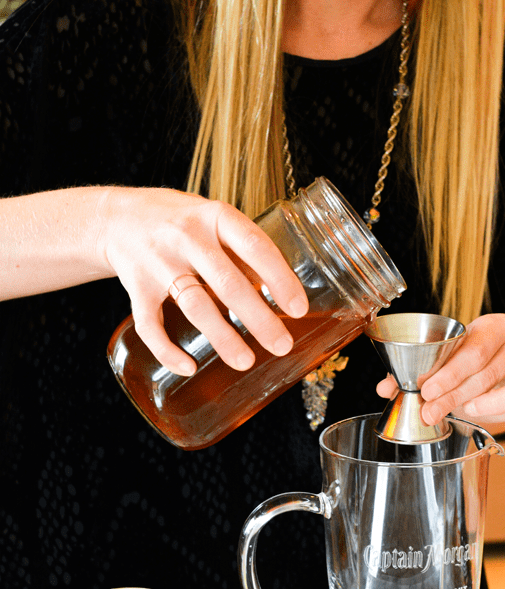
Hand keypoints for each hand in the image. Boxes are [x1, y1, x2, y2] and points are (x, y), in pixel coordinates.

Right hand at [100, 187, 307, 374]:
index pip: (254, 245)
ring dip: (222, 337)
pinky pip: (150, 324)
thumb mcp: (213, 220)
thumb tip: (280, 292)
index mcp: (214, 216)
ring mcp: (158, 262)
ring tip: (246, 362)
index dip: (279, 278)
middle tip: (282, 345)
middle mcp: (186, 237)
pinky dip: (167, 350)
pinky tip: (188, 368)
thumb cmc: (179, 222)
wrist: (115, 217)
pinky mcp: (135, 287)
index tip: (299, 309)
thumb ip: (241, 252)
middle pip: (227, 282)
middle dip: (258, 318)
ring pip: (194, 305)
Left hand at [376, 313, 504, 431]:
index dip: (449, 371)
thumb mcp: (437, 364)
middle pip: (490, 371)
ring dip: (491, 403)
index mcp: (494, 327)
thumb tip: (384, 388)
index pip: (475, 348)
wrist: (484, 376)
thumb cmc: (460, 366)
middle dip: (455, 394)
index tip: (426, 389)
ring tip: (466, 411)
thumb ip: (410, 374)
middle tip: (430, 410)